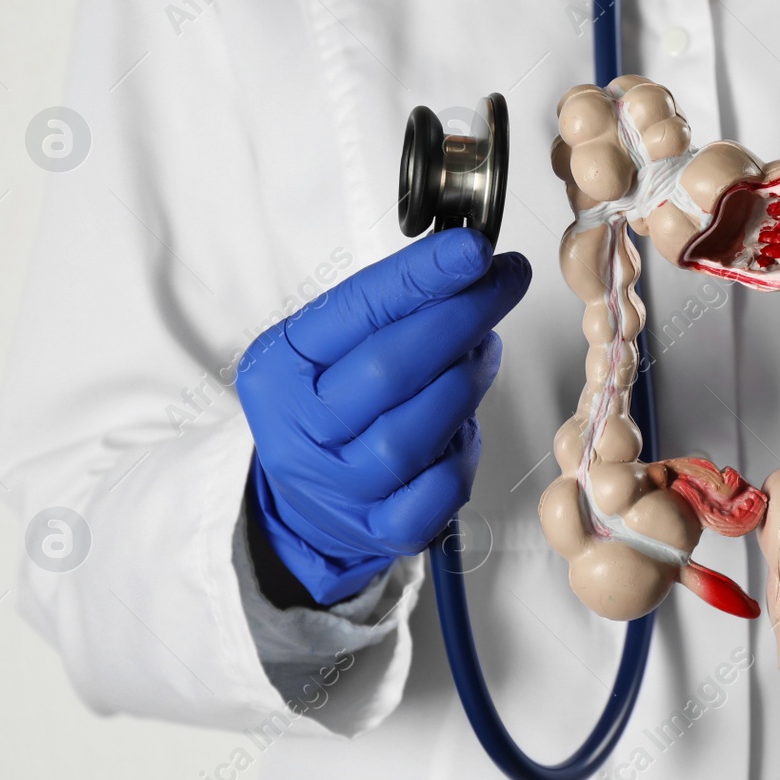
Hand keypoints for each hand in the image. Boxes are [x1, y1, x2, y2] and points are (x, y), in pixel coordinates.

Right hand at [236, 229, 530, 603]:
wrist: (307, 502)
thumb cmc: (330, 406)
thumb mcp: (330, 346)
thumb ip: (388, 307)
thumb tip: (470, 266)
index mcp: (277, 370)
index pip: (355, 311)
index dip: (420, 277)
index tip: (473, 249)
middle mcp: (300, 432)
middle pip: (389, 368)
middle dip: (459, 316)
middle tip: (502, 282)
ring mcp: (340, 488)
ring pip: (417, 430)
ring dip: (466, 380)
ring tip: (483, 349)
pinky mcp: (382, 530)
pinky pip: (441, 489)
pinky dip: (465, 450)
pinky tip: (465, 424)